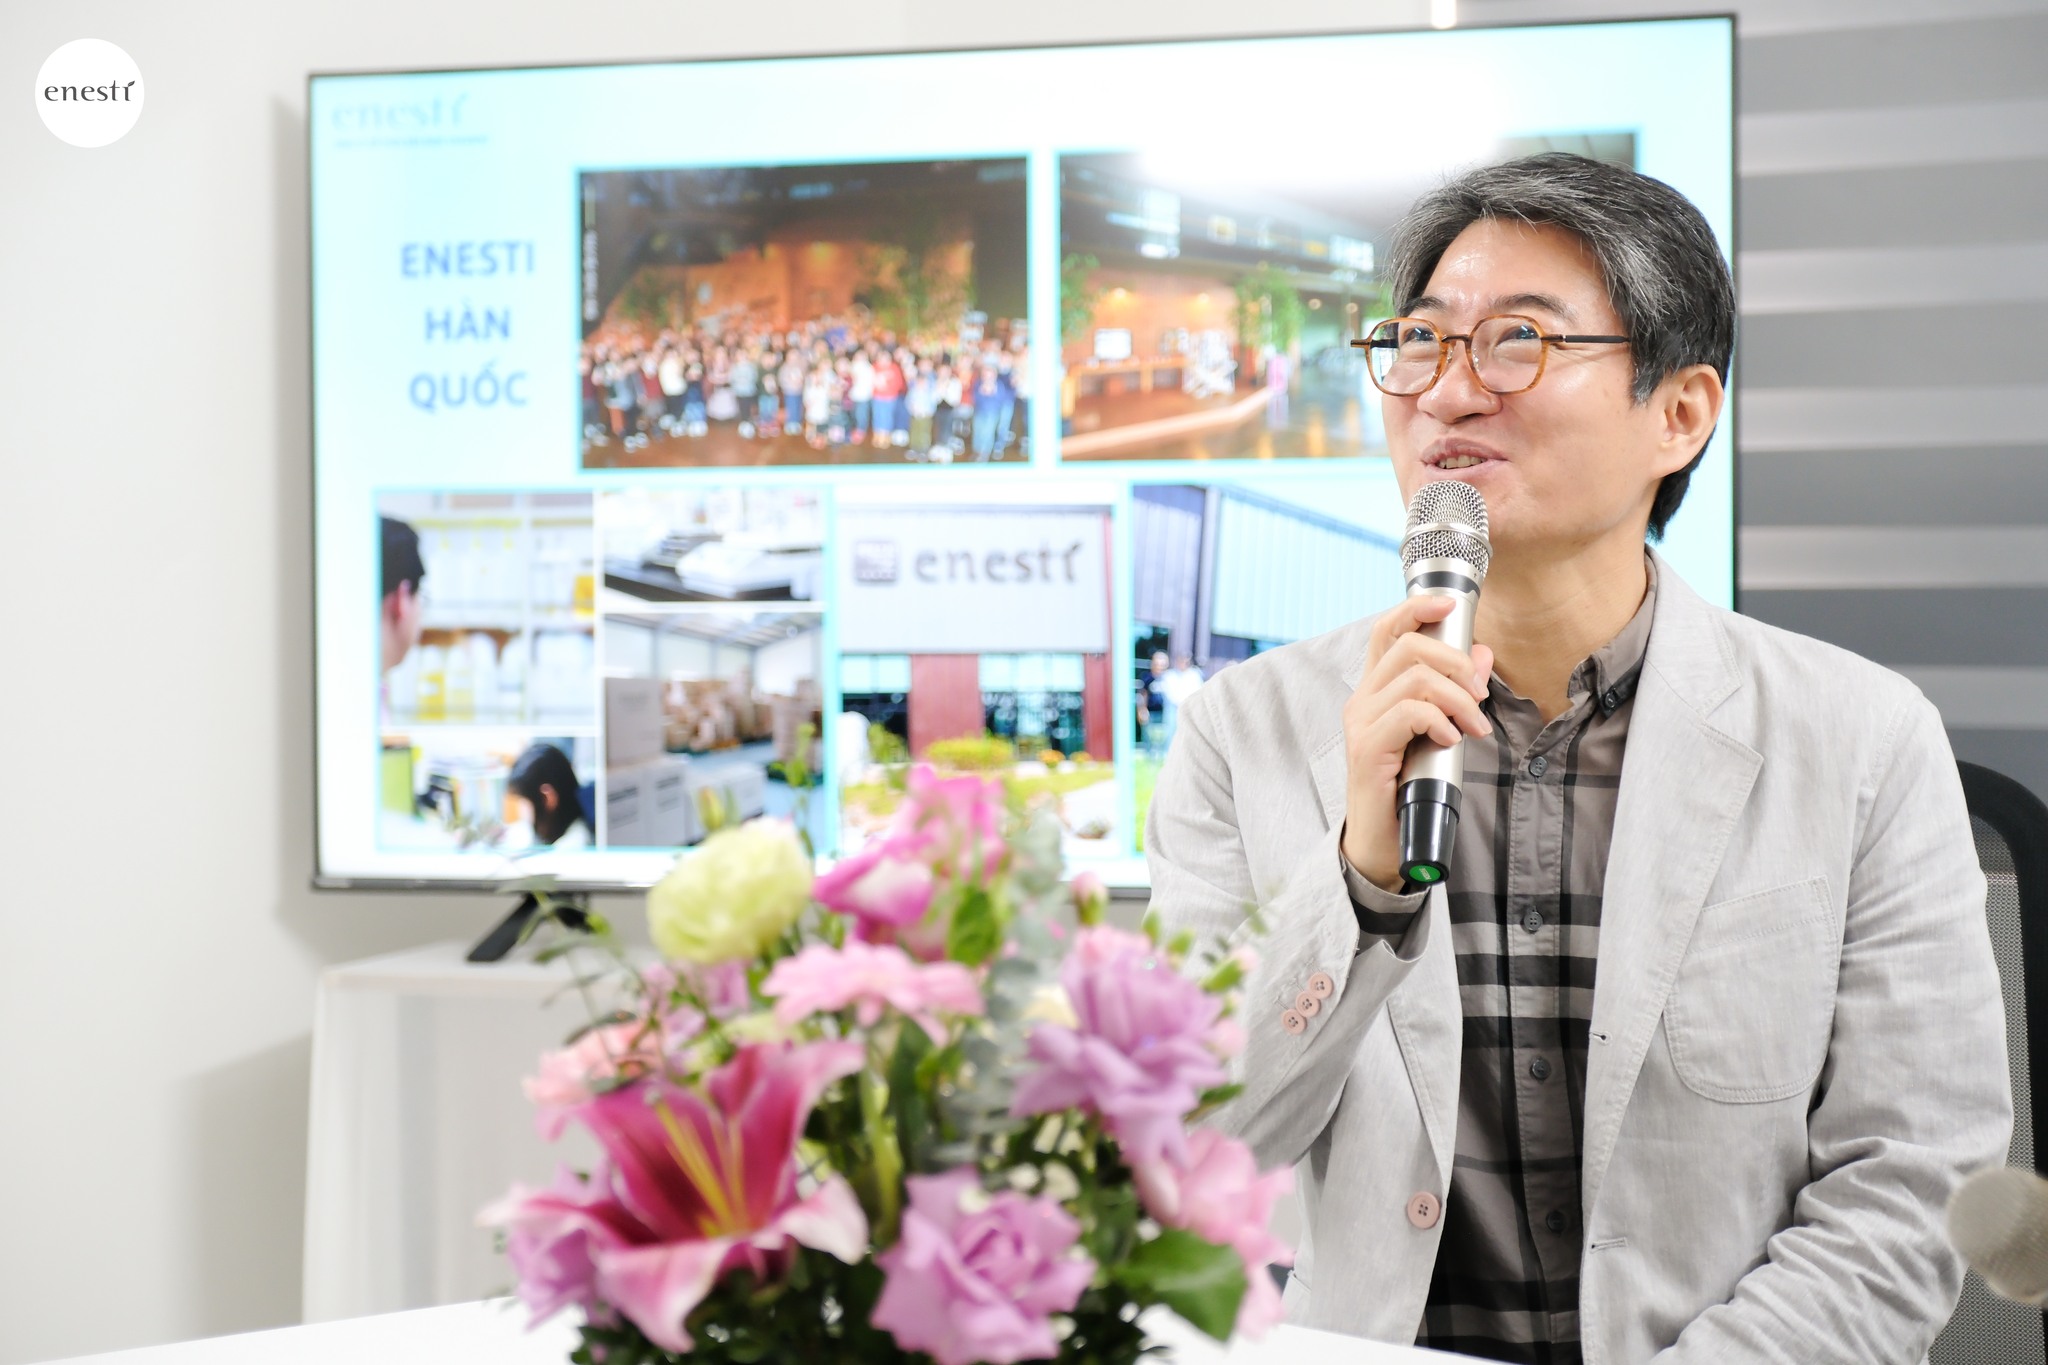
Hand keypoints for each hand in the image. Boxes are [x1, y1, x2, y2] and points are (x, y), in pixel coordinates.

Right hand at [1339, 594, 1494, 890]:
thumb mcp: (1438, 730)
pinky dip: (1440, 721)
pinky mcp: (1368, 749)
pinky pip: (1410, 713)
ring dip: (1458, 699)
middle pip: (1407, 646)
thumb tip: (1482, 654)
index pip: (1386, 630)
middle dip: (1455, 662)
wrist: (1384, 843)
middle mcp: (1362, 700)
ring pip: (1415, 679)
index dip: (1416, 608)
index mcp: (1375, 690)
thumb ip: (1456, 692)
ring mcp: (1361, 723)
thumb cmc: (1408, 786)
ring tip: (1473, 727)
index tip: (1449, 606)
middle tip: (1480, 695)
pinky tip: (1451, 741)